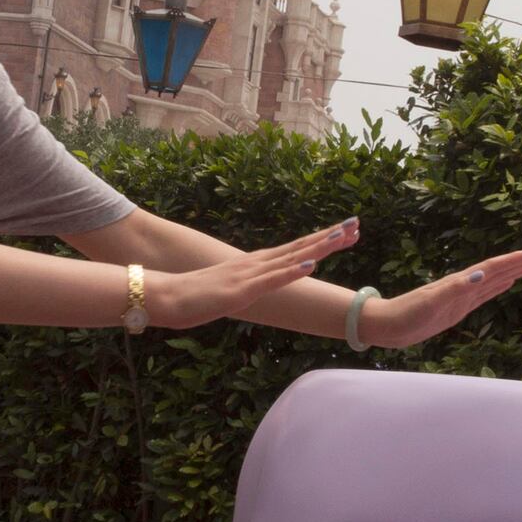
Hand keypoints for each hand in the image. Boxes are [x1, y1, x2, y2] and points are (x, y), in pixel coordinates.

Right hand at [141, 221, 359, 331]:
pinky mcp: (241, 291)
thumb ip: (244, 288)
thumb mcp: (228, 293)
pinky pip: (271, 281)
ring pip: (290, 258)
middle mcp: (255, 264)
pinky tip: (310, 265)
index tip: (346, 231)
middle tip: (357, 223)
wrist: (165, 297)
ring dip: (318, 247)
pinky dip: (292, 272)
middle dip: (330, 236)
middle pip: (300, 247)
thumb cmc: (193, 298)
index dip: (321, 240)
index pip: (295, 250)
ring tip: (344, 236)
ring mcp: (249, 275)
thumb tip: (256, 291)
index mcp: (254, 265)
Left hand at [357, 249, 521, 349]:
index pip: (492, 268)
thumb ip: (456, 289)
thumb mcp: (432, 303)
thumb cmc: (406, 315)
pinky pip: (484, 294)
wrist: (387, 326)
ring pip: (493, 281)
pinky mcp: (457, 308)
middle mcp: (463, 287)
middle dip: (519, 262)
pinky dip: (498, 287)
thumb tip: (482, 275)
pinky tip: (505, 283)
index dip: (513, 261)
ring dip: (512, 272)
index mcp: (459, 283)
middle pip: (496, 271)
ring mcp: (461, 297)